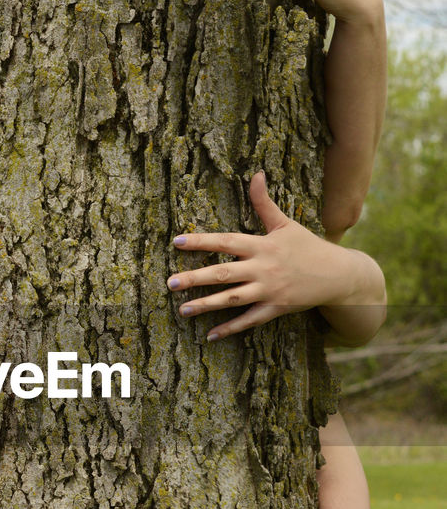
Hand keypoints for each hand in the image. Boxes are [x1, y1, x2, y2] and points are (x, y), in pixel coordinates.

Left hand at [168, 172, 352, 339]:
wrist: (338, 274)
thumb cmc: (308, 246)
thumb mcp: (286, 223)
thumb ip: (264, 202)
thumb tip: (255, 173)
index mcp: (262, 245)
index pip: (226, 241)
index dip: (201, 241)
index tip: (176, 242)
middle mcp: (263, 268)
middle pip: (224, 273)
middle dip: (196, 278)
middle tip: (170, 283)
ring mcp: (269, 290)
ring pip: (232, 299)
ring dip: (206, 305)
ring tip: (182, 310)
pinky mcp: (276, 308)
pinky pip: (249, 320)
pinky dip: (231, 328)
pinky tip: (211, 335)